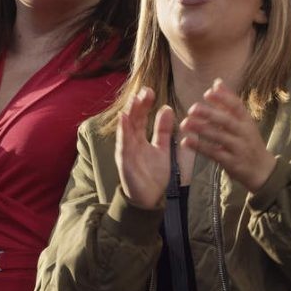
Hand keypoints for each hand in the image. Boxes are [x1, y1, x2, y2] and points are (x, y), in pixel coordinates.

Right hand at [115, 88, 173, 208]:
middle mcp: (131, 142)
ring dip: (130, 113)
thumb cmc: (155, 175)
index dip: (144, 104)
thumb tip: (167, 108)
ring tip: (134, 100)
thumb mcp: (163, 149)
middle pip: (133, 119)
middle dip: (138, 104)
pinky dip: (123, 131)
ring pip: (127, 128)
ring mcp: (126, 150)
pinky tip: (124, 118)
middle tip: (145, 90)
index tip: (149, 91)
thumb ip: (164, 130)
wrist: (151, 200)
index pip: (141, 117)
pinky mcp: (124, 161)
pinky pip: (123, 144)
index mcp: (140, 138)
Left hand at [179, 80, 275, 191]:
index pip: (237, 106)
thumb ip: (229, 104)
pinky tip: (187, 142)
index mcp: (247, 121)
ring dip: (201, 129)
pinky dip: (200, 147)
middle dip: (209, 114)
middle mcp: (244, 133)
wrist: (262, 171)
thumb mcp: (244, 123)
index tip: (208, 93)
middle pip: (227, 121)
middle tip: (193, 108)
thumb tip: (217, 82)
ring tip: (185, 123)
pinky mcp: (231, 163)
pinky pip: (214, 153)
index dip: (223, 98)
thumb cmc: (249, 142)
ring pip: (219, 137)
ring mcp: (238, 148)